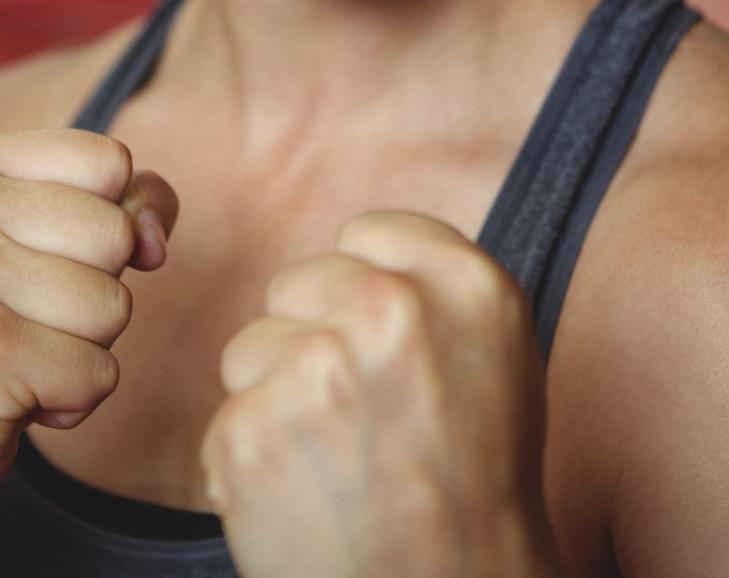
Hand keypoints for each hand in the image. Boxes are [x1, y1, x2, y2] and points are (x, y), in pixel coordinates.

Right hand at [0, 129, 177, 573]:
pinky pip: (99, 373)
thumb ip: (126, 208)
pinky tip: (14, 398)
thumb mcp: (46, 246)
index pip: (109, 161)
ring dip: (84, 350)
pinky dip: (73, 400)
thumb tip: (153, 241)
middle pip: (117, 233)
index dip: (112, 222)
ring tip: (17, 358)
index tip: (52, 262)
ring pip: (115, 306)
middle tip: (24, 321)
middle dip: (96, 293)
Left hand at [201, 211, 559, 576]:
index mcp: (465, 286)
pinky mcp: (250, 430)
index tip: (384, 348)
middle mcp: (391, 312)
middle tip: (362, 418)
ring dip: (276, 398)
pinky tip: (304, 495)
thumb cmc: (474, 485)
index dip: (364, 294)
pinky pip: (228, 414)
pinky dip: (252, 459)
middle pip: (297, 283)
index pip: (367, 233)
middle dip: (313, 338)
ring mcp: (314, 369)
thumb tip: (363, 249)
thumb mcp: (500, 360)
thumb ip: (436, 290)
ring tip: (335, 461)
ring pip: (251, 346)